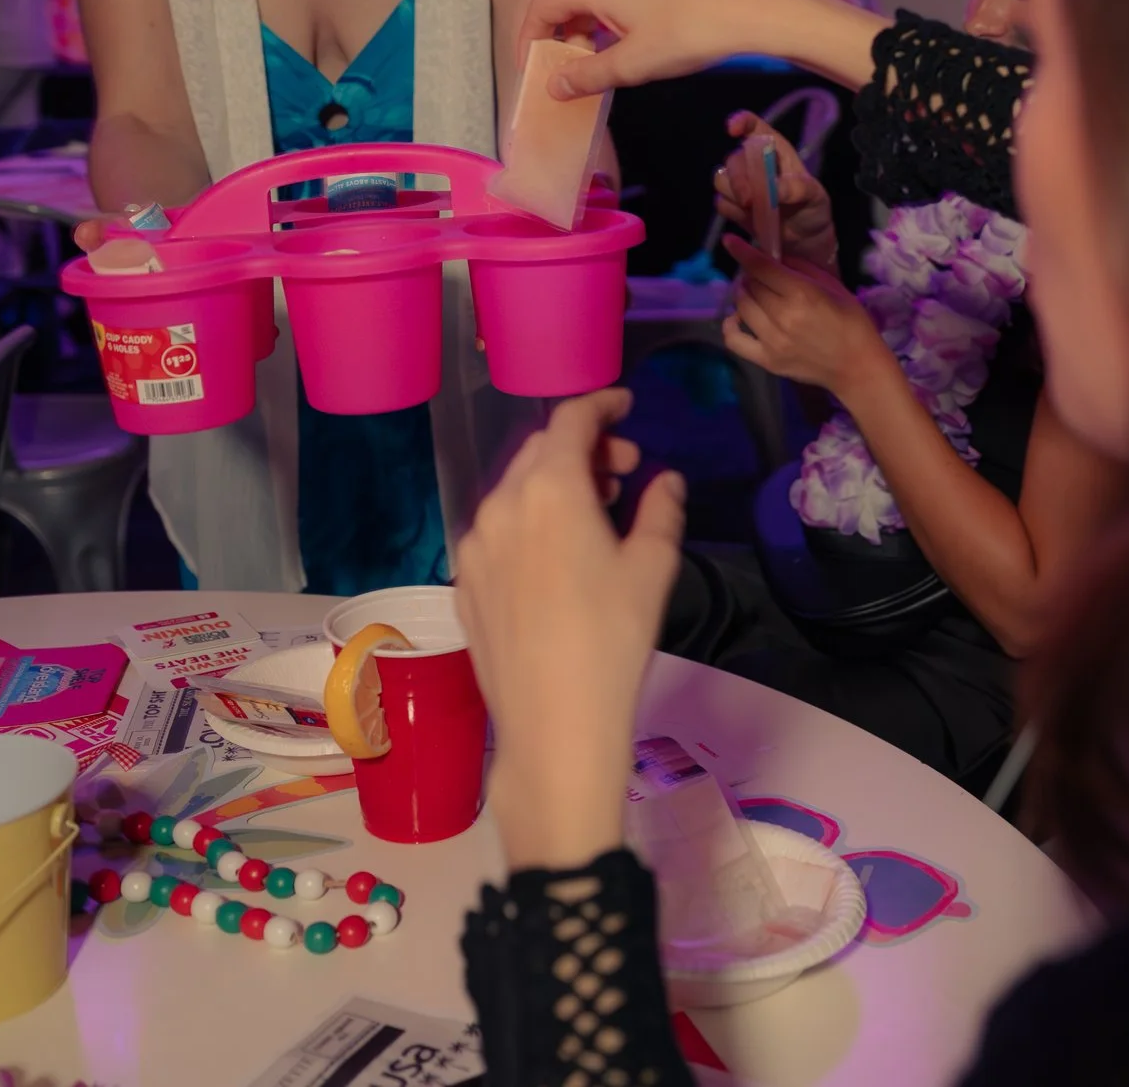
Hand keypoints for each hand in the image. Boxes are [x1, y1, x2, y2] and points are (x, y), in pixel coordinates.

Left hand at [453, 389, 686, 871]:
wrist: (554, 722)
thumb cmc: (613, 639)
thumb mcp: (652, 568)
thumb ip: (660, 508)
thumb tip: (664, 480)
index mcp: (549, 488)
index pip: (571, 421)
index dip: (601, 405)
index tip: (626, 407)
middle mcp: (501, 505)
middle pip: (539, 451)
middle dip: (582, 448)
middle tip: (624, 471)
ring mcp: (475, 545)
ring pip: (515, 491)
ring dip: (555, 485)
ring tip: (596, 515)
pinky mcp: (465, 583)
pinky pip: (498, 529)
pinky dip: (530, 521)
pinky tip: (559, 556)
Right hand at [518, 0, 841, 97]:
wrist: (751, 11)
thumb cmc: (688, 36)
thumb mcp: (632, 65)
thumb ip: (588, 74)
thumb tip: (555, 85)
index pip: (545, 7)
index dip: (532, 37)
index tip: (531, 64)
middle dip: (566, 31)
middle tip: (573, 68)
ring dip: (597, 10)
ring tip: (597, 41)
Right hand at [715, 114, 837, 275]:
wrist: (806, 241)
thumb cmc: (813, 209)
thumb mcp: (815, 197)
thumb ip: (797, 188)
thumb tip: (773, 188)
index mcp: (775, 150)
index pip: (754, 126)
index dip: (741, 122)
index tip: (732, 130)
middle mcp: (754, 163)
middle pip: (733, 160)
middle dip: (738, 179)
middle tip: (750, 201)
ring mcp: (742, 185)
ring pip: (721, 180)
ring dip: (734, 195)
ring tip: (754, 209)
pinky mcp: (734, 205)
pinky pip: (721, 203)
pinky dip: (732, 212)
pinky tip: (750, 218)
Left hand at [722, 236, 889, 397]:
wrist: (857, 366)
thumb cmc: (852, 322)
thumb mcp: (834, 287)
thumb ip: (802, 269)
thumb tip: (775, 258)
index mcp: (802, 293)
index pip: (761, 267)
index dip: (742, 251)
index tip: (730, 241)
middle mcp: (782, 316)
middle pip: (750, 286)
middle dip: (753, 276)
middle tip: (763, 277)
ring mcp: (772, 340)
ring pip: (741, 307)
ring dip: (745, 295)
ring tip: (756, 295)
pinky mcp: (767, 361)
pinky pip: (734, 340)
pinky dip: (731, 326)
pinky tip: (739, 319)